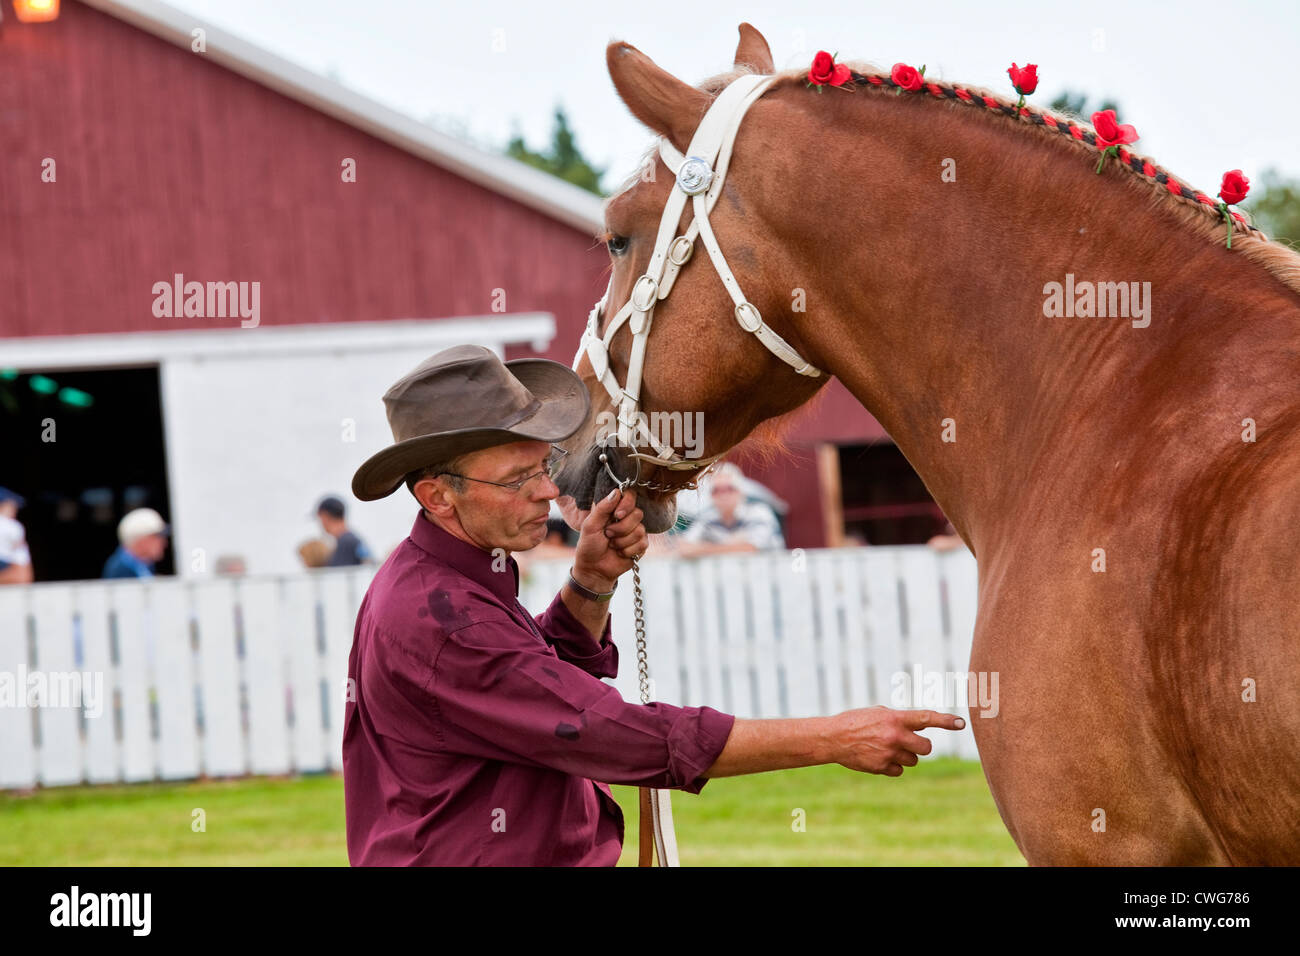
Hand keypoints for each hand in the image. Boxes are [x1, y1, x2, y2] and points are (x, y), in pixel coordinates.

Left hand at [571, 488, 645, 591]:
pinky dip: (627, 550)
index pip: (630, 496)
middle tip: (608, 534)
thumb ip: (602, 508)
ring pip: (640, 530)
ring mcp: (636, 532)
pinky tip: (619, 553)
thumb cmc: (589, 546)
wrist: (593, 568)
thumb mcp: (590, 525)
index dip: (627, 504)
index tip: (617, 515)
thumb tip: (617, 492)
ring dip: (622, 541)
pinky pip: (642, 544)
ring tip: (612, 545)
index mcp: (614, 510)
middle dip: (621, 528)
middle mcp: (627, 518)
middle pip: (637, 513)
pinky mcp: (641, 545)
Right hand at [831, 706, 965, 775]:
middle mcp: (894, 736)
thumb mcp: (879, 713)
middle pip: (926, 747)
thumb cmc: (857, 721)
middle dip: (920, 746)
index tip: (962, 723)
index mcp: (895, 718)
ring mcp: (888, 753)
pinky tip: (878, 757)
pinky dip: (892, 766)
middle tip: (909, 742)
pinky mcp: (881, 767)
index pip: (926, 718)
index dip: (946, 721)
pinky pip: (899, 771)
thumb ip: (900, 720)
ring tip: (886, 748)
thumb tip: (921, 727)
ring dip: (905, 756)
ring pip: (913, 761)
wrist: (833, 737)